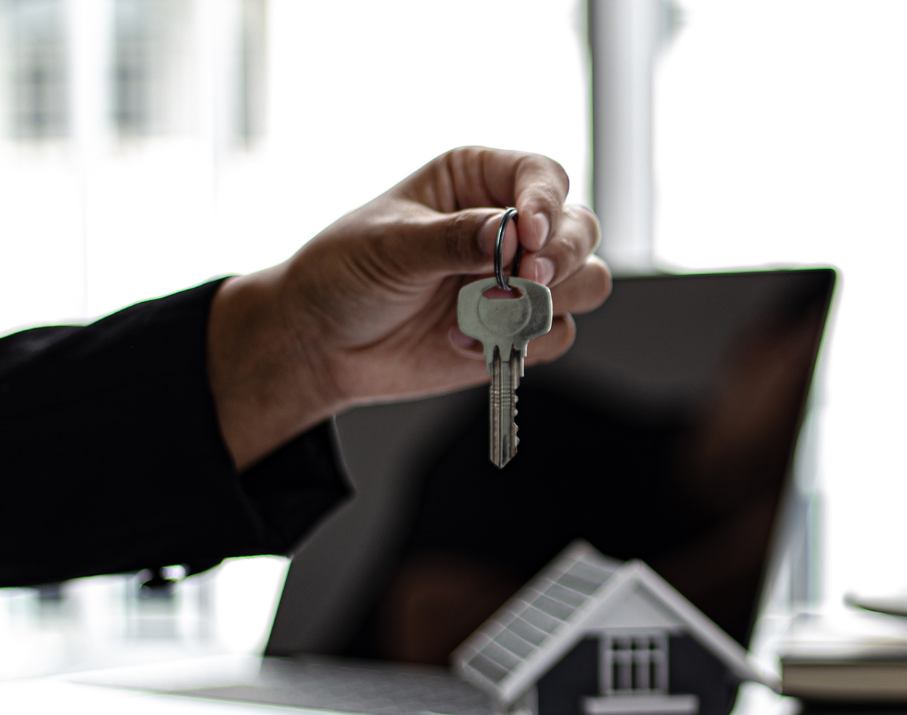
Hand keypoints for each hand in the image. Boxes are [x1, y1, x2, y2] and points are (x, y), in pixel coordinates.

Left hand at [207, 146, 613, 468]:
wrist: (321, 344)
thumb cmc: (344, 274)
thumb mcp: (391, 245)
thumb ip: (455, 238)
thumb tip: (512, 234)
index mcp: (476, 180)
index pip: (542, 177)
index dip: (547, 203)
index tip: (530, 235)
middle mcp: (508, 226)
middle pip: (579, 229)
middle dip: (561, 256)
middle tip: (526, 279)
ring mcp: (517, 281)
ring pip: (586, 281)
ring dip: (554, 301)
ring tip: (496, 315)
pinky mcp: (518, 331)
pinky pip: (558, 335)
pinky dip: (525, 344)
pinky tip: (469, 345)